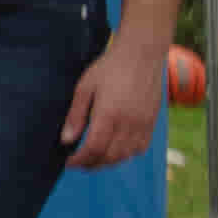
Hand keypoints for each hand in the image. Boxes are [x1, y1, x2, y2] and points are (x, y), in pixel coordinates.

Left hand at [61, 25, 173, 170]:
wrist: (142, 53)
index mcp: (109, 114)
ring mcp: (143, 124)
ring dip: (107, 162)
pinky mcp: (152, 122)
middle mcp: (128, 123)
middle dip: (91, 164)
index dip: (79, 160)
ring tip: (94, 158)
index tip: (68, 162)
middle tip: (78, 162)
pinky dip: (126, 154)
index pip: (93, 149)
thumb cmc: (110, 67)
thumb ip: (76, 115)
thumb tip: (66, 140)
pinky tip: (115, 150)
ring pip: (125, 156)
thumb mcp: (85, 86)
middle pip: (109, 157)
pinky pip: (140, 148)